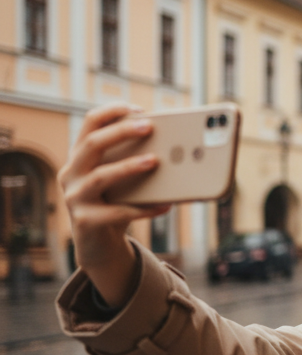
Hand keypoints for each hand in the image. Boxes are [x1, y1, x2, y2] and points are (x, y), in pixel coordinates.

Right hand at [58, 105, 168, 306]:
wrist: (98, 247)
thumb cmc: (115, 205)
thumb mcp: (122, 182)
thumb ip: (135, 163)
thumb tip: (177, 152)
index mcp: (80, 158)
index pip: (89, 124)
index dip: (112, 112)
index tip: (137, 107)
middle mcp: (71, 174)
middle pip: (92, 144)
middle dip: (121, 132)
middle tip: (149, 126)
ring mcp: (75, 198)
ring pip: (101, 177)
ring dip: (129, 167)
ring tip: (155, 161)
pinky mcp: (86, 222)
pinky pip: (118, 212)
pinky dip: (144, 208)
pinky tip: (166, 205)